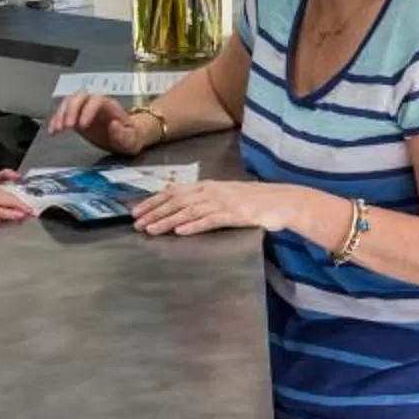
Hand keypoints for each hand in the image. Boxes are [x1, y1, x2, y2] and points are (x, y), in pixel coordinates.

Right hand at [45, 93, 150, 155]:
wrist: (127, 136)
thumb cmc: (131, 137)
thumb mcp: (132, 140)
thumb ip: (124, 135)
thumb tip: (114, 125)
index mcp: (110, 106)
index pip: (96, 100)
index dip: (87, 110)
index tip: (81, 126)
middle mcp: (95, 103)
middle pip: (80, 97)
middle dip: (71, 110)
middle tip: (66, 126)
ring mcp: (84, 108)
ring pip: (69, 102)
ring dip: (61, 114)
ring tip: (57, 130)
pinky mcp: (76, 116)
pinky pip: (64, 113)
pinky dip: (56, 120)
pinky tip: (52, 132)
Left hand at [132, 179, 312, 238]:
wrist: (282, 201)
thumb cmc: (254, 200)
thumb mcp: (225, 195)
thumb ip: (204, 199)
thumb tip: (181, 208)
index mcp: (207, 185)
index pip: (174, 192)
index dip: (153, 201)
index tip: (137, 210)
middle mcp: (211, 191)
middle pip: (176, 201)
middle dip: (154, 212)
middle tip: (136, 223)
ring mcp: (222, 202)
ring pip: (188, 211)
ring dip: (167, 221)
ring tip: (151, 230)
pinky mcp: (234, 215)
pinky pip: (210, 220)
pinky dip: (194, 226)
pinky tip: (180, 232)